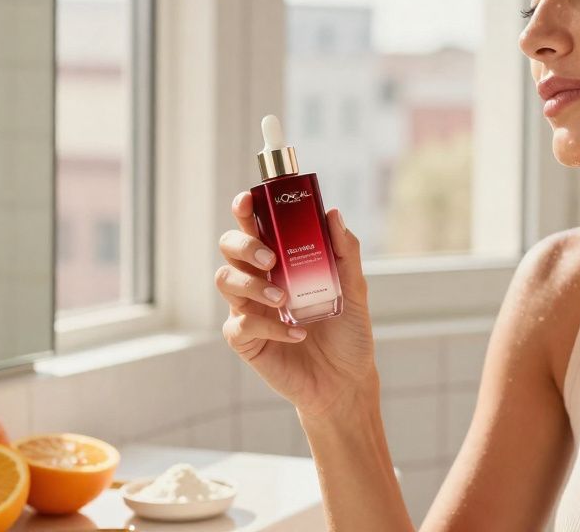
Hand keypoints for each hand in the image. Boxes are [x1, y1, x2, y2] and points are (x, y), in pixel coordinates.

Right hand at [216, 193, 379, 417]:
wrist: (346, 380)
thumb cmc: (347, 332)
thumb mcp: (354, 289)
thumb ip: (345, 252)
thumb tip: (332, 213)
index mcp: (282, 261)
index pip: (256, 227)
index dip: (246, 209)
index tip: (248, 199)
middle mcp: (260, 280)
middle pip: (230, 248)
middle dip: (244, 245)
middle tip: (270, 259)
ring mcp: (249, 308)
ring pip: (226, 280)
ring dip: (252, 284)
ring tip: (283, 298)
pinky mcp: (246, 339)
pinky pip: (242, 324)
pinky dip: (270, 326)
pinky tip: (297, 333)